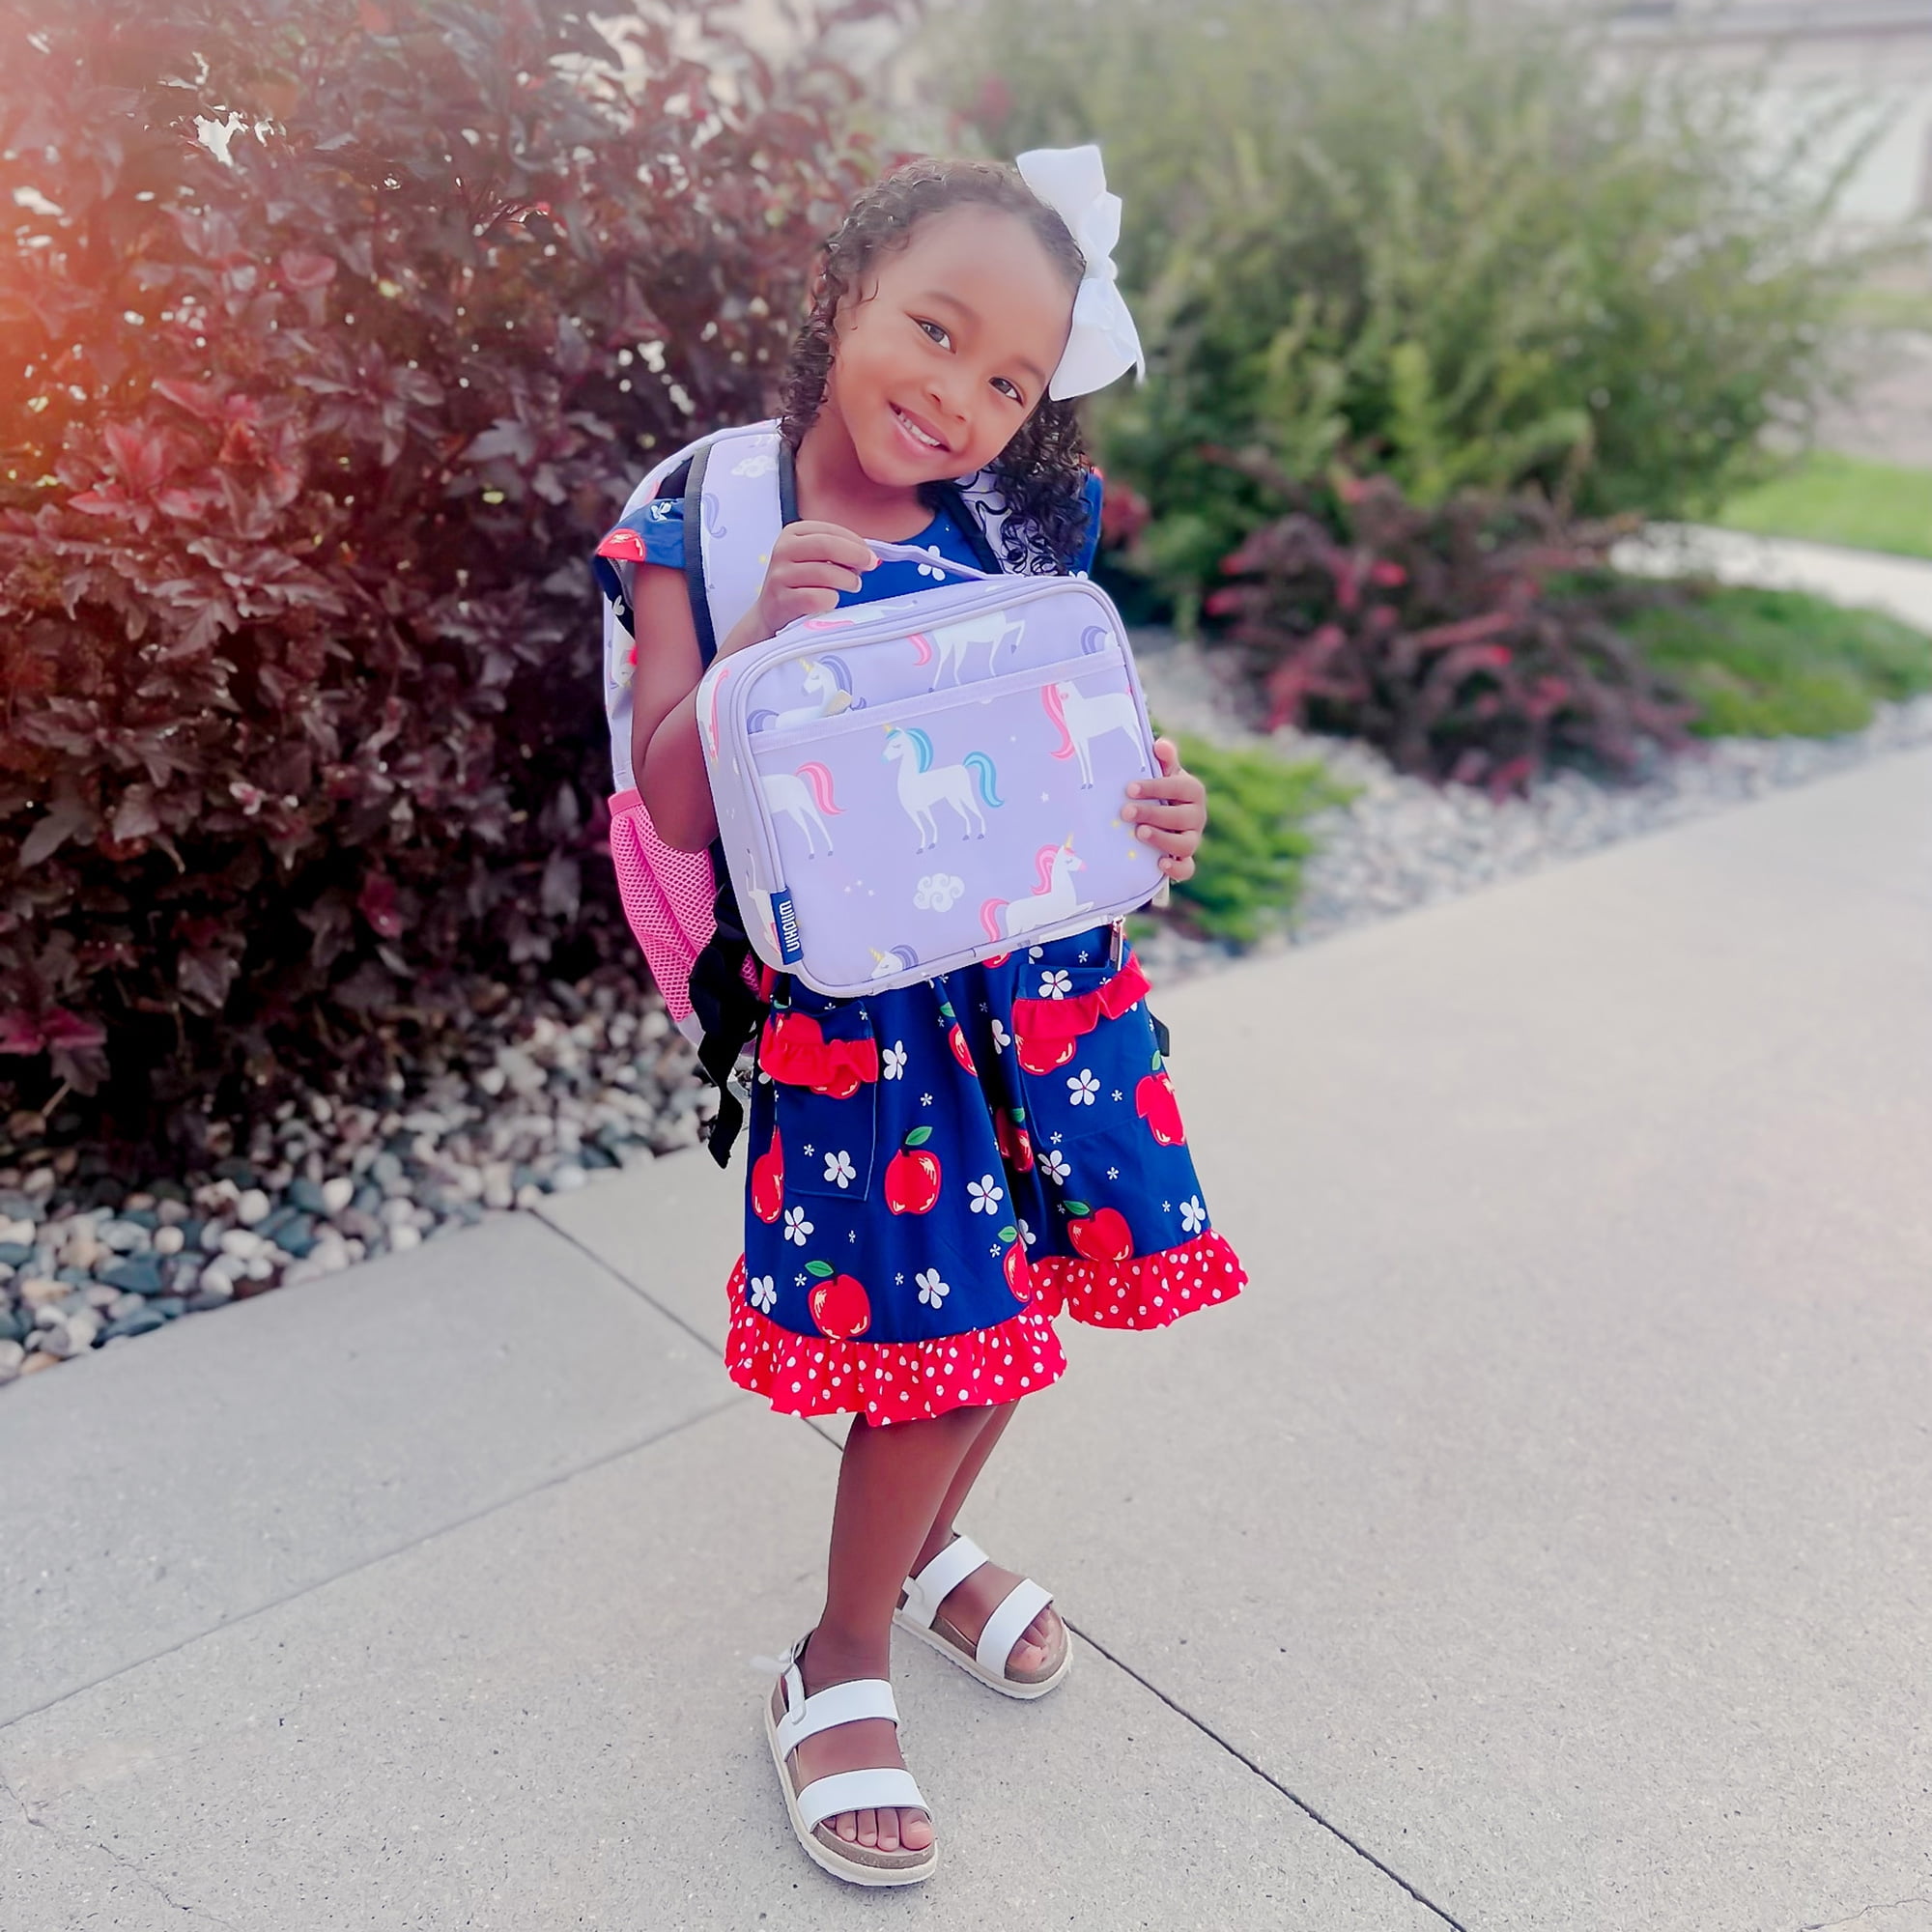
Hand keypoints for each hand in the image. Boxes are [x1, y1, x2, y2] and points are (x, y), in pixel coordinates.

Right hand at [740, 520, 877, 646]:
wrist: (772, 612)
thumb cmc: (802, 583)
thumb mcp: (814, 557)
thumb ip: (839, 551)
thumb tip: (871, 557)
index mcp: (793, 533)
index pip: (830, 530)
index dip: (855, 542)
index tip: (869, 555)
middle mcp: (783, 550)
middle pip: (827, 546)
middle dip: (856, 556)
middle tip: (870, 566)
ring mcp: (780, 575)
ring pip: (825, 573)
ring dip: (848, 580)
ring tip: (853, 585)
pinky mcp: (782, 600)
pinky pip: (817, 598)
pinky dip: (832, 600)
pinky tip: (832, 601)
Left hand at [1122, 738, 1206, 881]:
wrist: (1156, 816)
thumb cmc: (1157, 790)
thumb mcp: (1161, 773)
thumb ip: (1163, 759)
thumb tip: (1160, 745)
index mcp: (1192, 791)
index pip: (1180, 787)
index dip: (1156, 787)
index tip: (1130, 789)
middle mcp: (1196, 815)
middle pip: (1182, 817)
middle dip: (1153, 814)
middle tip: (1126, 812)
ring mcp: (1192, 838)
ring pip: (1186, 843)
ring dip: (1162, 838)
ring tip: (1139, 833)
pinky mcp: (1184, 859)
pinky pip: (1187, 868)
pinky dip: (1176, 868)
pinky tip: (1160, 863)